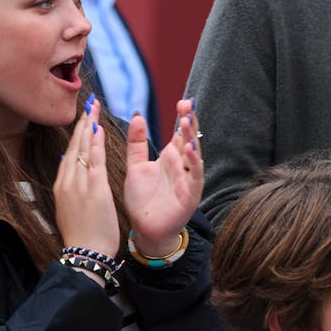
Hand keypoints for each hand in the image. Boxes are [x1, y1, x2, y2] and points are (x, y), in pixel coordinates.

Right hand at [53, 98, 119, 256]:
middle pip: (74, 145)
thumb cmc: (82, 234)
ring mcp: (79, 184)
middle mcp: (67, 181)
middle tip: (89, 103)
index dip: (76, 133)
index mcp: (62, 185)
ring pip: (83, 149)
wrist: (85, 252)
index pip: (69, 152)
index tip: (83, 117)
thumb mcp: (69, 206)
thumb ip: (69, 184)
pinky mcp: (93, 189)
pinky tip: (98, 129)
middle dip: (82, 122)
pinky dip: (96, 143)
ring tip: (94, 108)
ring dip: (89, 126)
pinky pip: (95, 161)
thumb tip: (67, 163)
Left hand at [124, 99, 202, 254]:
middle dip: (189, 122)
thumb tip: (137, 115)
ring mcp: (187, 178)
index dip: (182, 117)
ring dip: (191, 138)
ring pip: (193, 154)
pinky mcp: (190, 194)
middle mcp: (182, 165)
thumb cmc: (142, 198)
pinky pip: (194, 175)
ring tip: (186, 122)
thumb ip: (136, 143)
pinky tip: (188, 148)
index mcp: (170, 157)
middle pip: (189, 138)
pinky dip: (193, 162)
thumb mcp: (136, 166)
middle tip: (187, 105)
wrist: (144, 228)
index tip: (182, 101)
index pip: (179, 132)